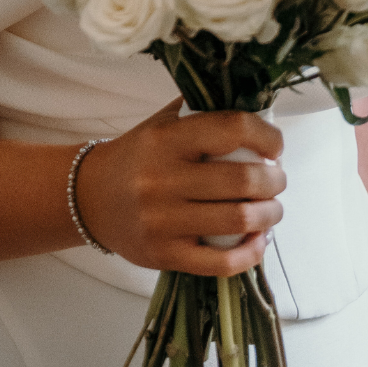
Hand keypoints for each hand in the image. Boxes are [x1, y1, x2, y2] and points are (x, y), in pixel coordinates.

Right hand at [73, 99, 284, 274]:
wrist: (89, 198)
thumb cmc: (137, 156)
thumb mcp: (162, 123)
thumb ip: (202, 112)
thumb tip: (255, 104)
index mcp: (166, 139)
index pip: (232, 129)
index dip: (267, 137)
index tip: (276, 147)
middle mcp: (163, 179)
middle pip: (242, 180)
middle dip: (274, 181)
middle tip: (277, 180)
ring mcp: (162, 221)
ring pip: (238, 220)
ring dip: (270, 215)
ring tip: (272, 209)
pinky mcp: (164, 255)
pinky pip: (221, 262)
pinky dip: (251, 253)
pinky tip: (258, 241)